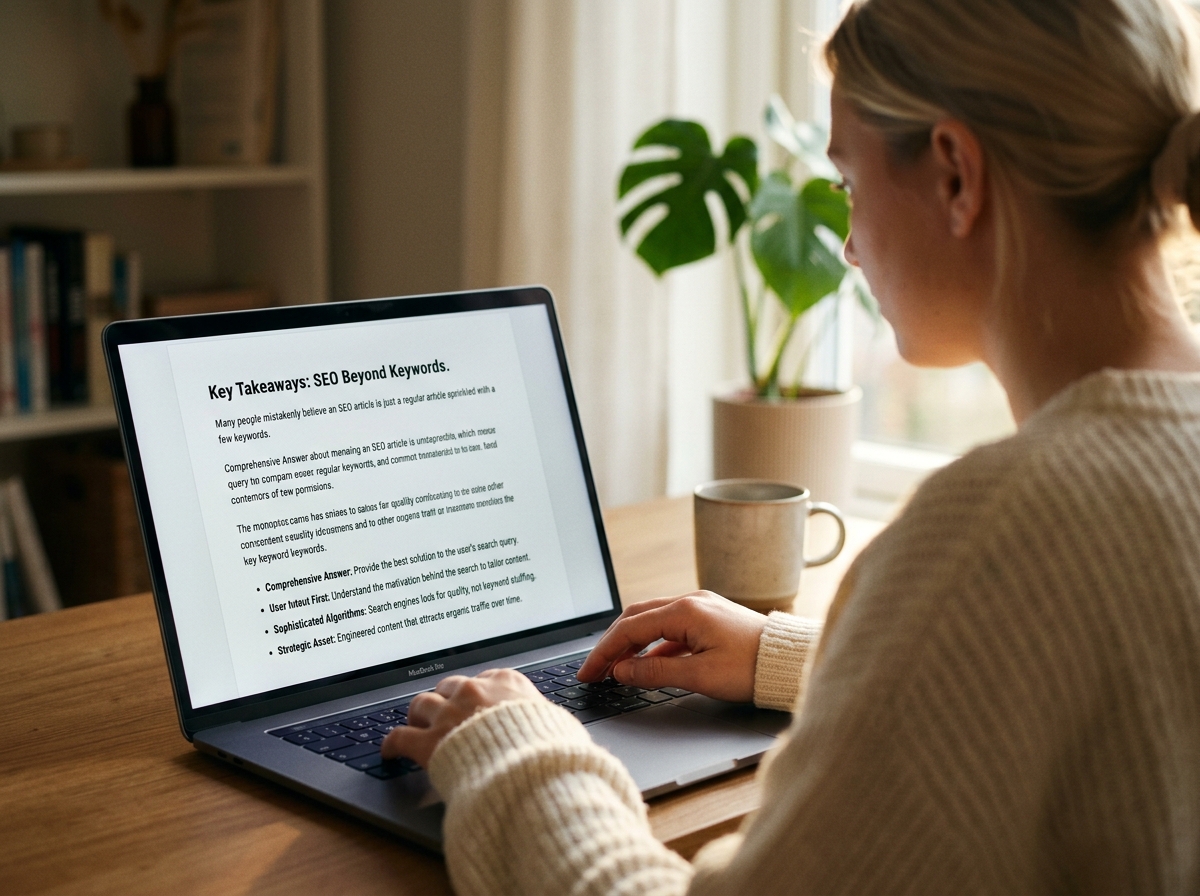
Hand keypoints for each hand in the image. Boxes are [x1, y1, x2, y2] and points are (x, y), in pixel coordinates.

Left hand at [380, 669, 541, 766]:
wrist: (531, 771)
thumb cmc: (550, 751)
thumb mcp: (558, 724)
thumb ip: (545, 719)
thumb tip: (556, 727)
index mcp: (506, 682)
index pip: (485, 678)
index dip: (477, 694)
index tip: (475, 702)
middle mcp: (474, 691)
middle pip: (449, 687)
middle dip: (446, 699)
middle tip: (444, 714)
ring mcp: (448, 714)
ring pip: (422, 704)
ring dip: (419, 715)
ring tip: (417, 724)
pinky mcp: (428, 742)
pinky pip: (399, 736)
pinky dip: (392, 743)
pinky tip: (390, 750)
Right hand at [576, 592, 767, 702]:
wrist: (790, 661)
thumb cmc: (752, 667)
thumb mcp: (700, 675)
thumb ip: (655, 672)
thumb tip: (622, 671)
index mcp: (685, 611)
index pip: (629, 629)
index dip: (604, 652)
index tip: (588, 673)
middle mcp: (690, 602)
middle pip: (636, 618)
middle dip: (611, 644)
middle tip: (594, 670)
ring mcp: (701, 608)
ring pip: (652, 622)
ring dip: (631, 644)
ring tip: (615, 668)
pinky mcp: (710, 618)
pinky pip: (671, 628)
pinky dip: (653, 645)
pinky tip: (647, 664)